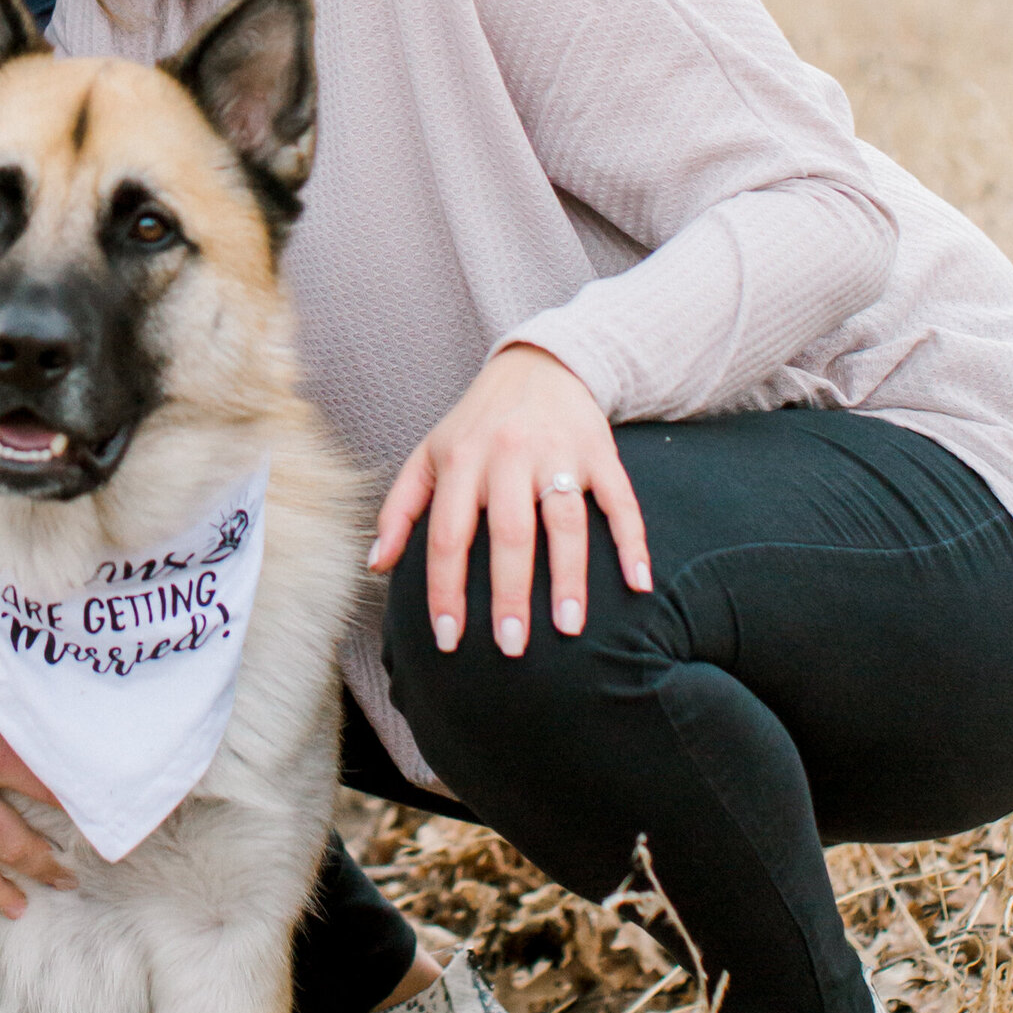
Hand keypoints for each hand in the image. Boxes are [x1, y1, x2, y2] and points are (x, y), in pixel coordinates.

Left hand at [370, 344, 650, 658]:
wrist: (538, 364)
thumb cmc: (475, 424)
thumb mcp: (428, 454)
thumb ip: (399, 509)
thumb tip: (375, 565)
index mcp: (461, 460)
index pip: (449, 535)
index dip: (445, 590)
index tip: (448, 640)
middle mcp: (508, 455)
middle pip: (509, 533)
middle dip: (509, 594)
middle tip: (511, 648)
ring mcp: (558, 452)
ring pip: (565, 521)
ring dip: (570, 577)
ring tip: (570, 628)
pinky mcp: (601, 451)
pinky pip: (621, 501)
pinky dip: (633, 542)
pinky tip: (638, 584)